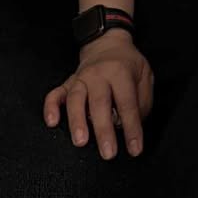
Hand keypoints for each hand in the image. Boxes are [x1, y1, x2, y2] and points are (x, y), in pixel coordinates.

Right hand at [43, 31, 154, 158]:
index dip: (132, 128)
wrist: (107, 43)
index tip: (135, 150)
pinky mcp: (67, 82)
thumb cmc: (128, 65)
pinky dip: (51, 107)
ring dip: (77, 121)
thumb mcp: (145, 75)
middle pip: (100, 103)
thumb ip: (142, 101)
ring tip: (81, 142)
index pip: (127, 104)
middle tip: (108, 153)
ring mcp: (80, 78)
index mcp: (120, 72)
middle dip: (103, 130)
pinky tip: (52, 122)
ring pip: (75, 100)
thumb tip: (128, 125)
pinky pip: (55, 94)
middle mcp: (98, 75)